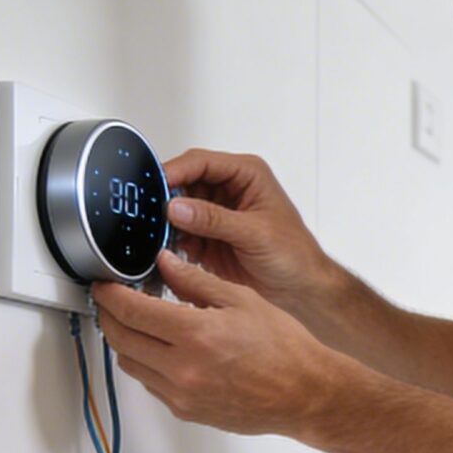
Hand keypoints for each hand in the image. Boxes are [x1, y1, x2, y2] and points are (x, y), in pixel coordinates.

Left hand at [89, 249, 353, 436]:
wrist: (305, 393)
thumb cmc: (285, 348)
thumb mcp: (242, 300)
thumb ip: (196, 281)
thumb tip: (165, 264)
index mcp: (195, 334)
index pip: (131, 311)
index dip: (110, 295)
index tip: (104, 286)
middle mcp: (182, 368)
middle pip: (120, 339)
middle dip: (109, 316)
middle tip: (111, 302)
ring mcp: (181, 394)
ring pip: (130, 364)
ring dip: (125, 341)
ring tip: (138, 324)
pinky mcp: (186, 411)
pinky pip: (151, 384)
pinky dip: (147, 363)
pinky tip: (163, 350)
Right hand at [158, 149, 335, 307]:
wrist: (301, 290)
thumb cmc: (295, 255)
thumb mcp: (255, 233)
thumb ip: (214, 219)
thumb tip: (178, 207)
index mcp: (247, 175)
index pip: (202, 162)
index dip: (176, 171)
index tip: (156, 185)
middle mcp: (229, 190)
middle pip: (184, 182)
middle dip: (166, 198)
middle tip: (151, 214)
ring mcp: (216, 213)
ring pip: (177, 208)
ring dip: (167, 222)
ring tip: (160, 235)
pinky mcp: (208, 237)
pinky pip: (180, 232)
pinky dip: (172, 241)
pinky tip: (171, 250)